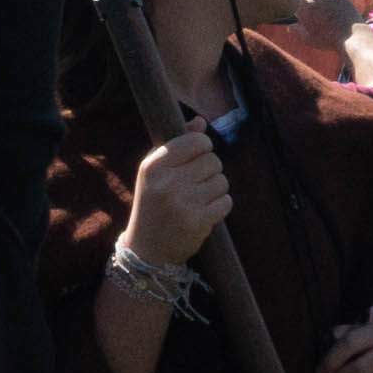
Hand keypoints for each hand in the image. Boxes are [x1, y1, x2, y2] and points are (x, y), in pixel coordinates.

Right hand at [119, 134, 234, 282]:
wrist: (147, 251)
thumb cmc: (153, 205)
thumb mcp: (156, 173)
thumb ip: (178, 145)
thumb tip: (201, 121)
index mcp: (154, 166)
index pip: (196, 141)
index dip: (203, 148)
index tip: (196, 159)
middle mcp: (167, 182)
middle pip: (213, 161)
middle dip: (210, 171)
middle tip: (195, 185)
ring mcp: (183, 203)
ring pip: (222, 181)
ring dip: (215, 190)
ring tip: (198, 200)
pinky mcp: (198, 221)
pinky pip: (226, 201)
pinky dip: (220, 206)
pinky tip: (204, 212)